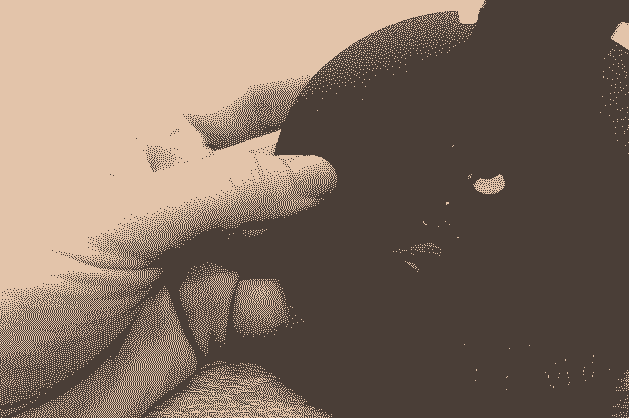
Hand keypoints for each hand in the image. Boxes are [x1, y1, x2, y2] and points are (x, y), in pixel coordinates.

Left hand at [0, 103, 335, 416]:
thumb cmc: (15, 289)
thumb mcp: (120, 219)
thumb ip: (222, 193)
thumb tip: (311, 171)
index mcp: (156, 156)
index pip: (240, 112)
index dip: (293, 101)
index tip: (345, 101)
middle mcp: (188, 206)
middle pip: (274, 180)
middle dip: (314, 181)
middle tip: (353, 187)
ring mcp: (204, 263)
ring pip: (284, 242)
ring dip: (312, 244)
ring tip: (339, 242)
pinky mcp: (214, 319)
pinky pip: (275, 302)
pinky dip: (297, 299)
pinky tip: (303, 295)